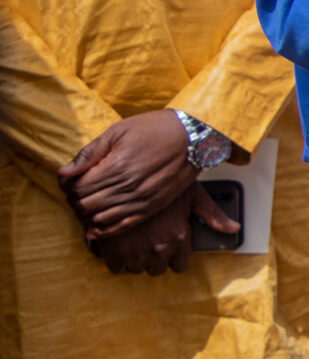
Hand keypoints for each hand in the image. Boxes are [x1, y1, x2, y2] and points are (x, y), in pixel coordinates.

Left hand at [61, 111, 194, 236]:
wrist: (194, 136)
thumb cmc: (156, 128)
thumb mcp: (118, 131)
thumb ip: (89, 153)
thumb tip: (63, 173)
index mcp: (116, 166)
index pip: (77, 187)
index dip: (67, 186)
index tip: (68, 181)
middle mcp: (127, 186)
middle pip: (86, 204)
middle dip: (75, 200)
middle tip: (76, 193)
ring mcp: (141, 199)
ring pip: (100, 218)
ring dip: (87, 214)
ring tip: (87, 204)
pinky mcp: (152, 206)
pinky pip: (123, 226)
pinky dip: (105, 230)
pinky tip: (95, 228)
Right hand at [90, 184, 234, 274]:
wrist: (121, 179)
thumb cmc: (159, 182)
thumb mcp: (191, 193)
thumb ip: (211, 213)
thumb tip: (234, 228)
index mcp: (180, 236)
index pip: (179, 266)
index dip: (173, 258)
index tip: (167, 250)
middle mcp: (160, 248)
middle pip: (157, 269)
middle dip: (153, 258)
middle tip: (147, 243)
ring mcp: (137, 252)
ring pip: (136, 269)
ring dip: (134, 259)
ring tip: (132, 242)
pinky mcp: (114, 252)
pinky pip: (116, 268)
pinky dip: (115, 259)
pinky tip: (117, 246)